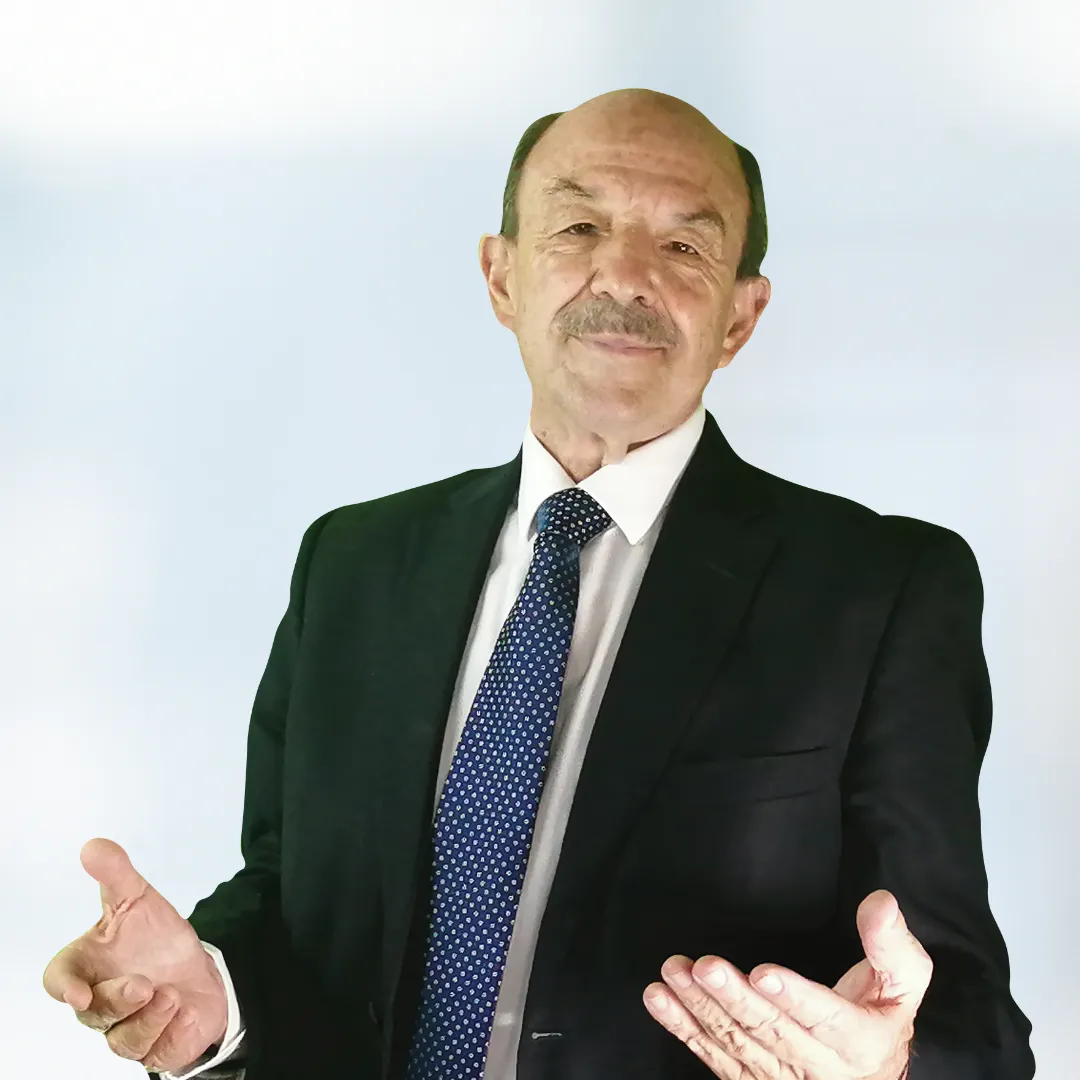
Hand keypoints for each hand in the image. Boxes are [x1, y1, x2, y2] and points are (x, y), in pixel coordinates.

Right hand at [42, 838, 228, 1073]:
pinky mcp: (154, 1048)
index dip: (63, 986)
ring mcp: (125, 1029)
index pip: (59, 979)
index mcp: (88, 966)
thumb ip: (115, 874)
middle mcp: (101, 1002)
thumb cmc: (156, 939)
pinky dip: (172, 1034)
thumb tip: (93, 846)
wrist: (198, 969)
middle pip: (94, 1012)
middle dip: (119, 999)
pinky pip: (157, 1053)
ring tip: (171, 995)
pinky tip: (185, 1013)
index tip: (76, 991)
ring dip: (148, 1018)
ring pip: (124, 1039)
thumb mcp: (139, 899)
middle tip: (145, 984)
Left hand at [643, 889, 930, 1078]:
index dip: (796, 997)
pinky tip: (659, 1000)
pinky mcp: (749, 1079)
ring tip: (675, 972)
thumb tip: (879, 901)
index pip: (827, 1019)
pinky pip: (713, 1056)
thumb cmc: (880, 1017)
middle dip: (736, 999)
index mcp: (859, 1043)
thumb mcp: (902, 983)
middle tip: (706, 967)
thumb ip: (891, 945)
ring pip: (737, 1044)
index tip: (764, 973)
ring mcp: (779, 1079)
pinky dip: (682, 1027)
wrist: (866, 1077)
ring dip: (700, 1008)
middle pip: (773, 1032)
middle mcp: (818, 1069)